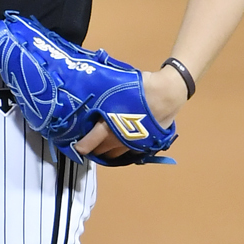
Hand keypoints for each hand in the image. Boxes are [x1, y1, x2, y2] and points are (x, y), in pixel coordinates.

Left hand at [74, 65, 188, 158]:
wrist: (168, 92)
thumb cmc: (140, 88)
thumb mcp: (114, 90)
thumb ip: (101, 101)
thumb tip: (88, 104)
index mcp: (108, 128)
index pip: (88, 145)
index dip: (80, 147)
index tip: (76, 146)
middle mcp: (118, 140)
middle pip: (100, 152)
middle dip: (93, 147)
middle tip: (90, 139)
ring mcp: (133, 145)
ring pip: (114, 155)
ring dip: (108, 150)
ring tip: (104, 142)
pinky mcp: (145, 146)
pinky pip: (130, 154)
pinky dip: (123, 150)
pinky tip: (122, 142)